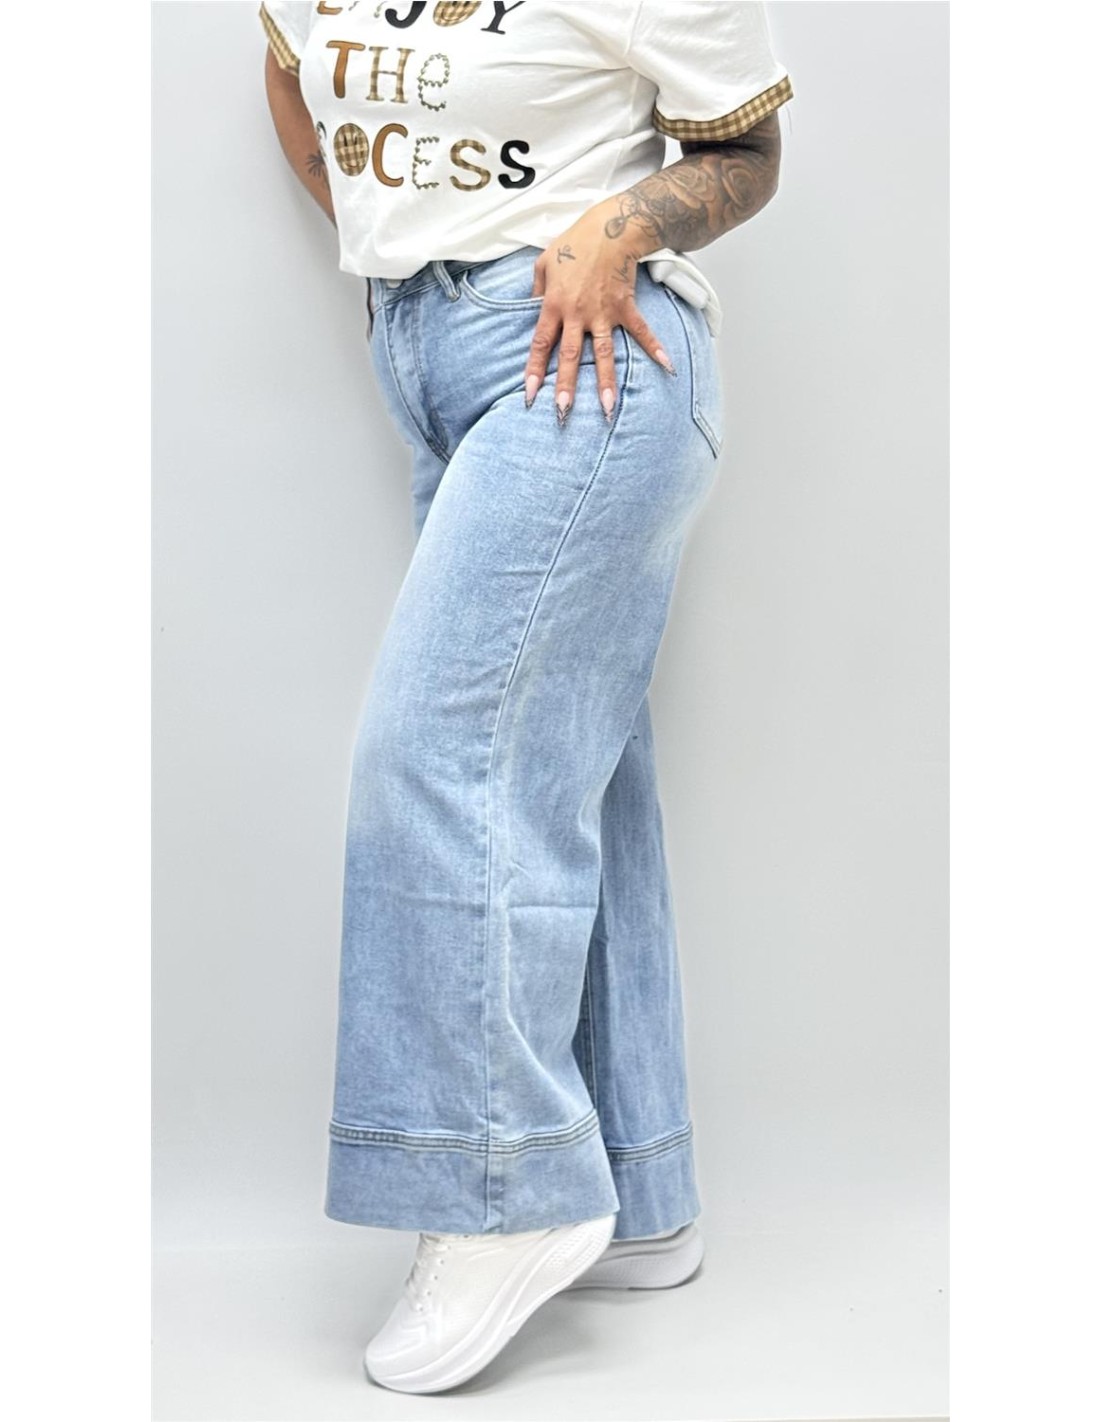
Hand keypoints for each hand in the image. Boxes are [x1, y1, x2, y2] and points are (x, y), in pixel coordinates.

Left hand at [523, 208, 677, 427]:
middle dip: (567, 386)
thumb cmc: (574, 243)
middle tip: (563, 413)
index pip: (541, 343)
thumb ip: (536, 290)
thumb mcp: (544, 263)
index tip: (530, 395)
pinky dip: (655, 348)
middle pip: (571, 356)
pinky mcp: (625, 308)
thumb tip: (532, 310)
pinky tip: (667, 367)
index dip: (534, 370)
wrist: (611, 227)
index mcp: (554, 305)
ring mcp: (604, 313)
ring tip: (607, 410)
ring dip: (606, 382)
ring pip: (604, 353)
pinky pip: (641, 332)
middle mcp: (578, 314)